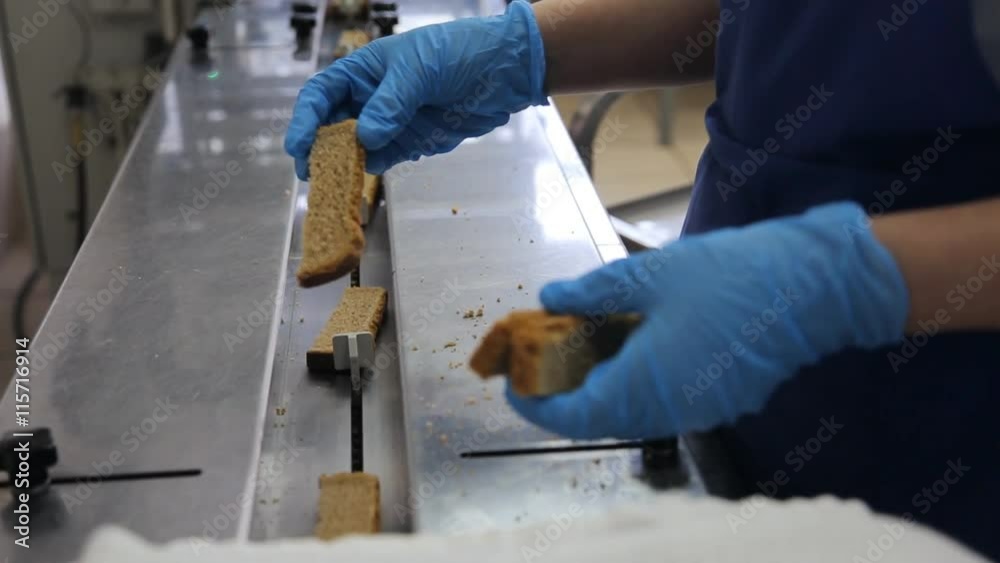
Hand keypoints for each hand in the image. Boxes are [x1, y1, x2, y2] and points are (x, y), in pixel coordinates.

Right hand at [284, 0, 546, 177]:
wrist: (502, 70)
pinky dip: (367, 174)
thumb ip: (390, 105)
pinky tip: (356, 185)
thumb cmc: (458, 52)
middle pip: (332, 126)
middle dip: (318, 149)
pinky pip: (381, 160)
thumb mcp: (419, 70)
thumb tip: (365, 139)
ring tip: (330, 188)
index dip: (306, 119)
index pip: (323, 94)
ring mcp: (390, 121)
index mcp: (364, 70)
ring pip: (354, 148)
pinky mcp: (410, 142)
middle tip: (310, 175)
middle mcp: (371, 97)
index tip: (298, 146)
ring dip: (341, 167)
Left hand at [506, 203, 909, 439]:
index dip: (534, 406)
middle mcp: (667, 411)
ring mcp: (697, 412)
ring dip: (598, 390)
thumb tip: (551, 298)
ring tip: (581, 347)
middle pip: (597, 420)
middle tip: (544, 356)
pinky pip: (661, 406)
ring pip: (629, 416)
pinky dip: (633, 386)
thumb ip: (591, 292)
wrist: (811, 287)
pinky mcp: (720, 404)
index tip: (513, 383)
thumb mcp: (648, 274)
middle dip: (562, 394)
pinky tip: (629, 347)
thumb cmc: (729, 276)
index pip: (570, 418)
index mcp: (643, 384)